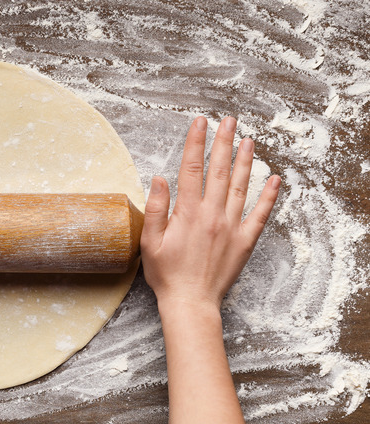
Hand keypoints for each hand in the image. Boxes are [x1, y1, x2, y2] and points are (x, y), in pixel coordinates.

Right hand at [141, 116, 279, 309]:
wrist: (190, 303)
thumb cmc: (166, 275)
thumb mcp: (149, 242)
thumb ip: (154, 209)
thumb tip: (159, 179)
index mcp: (187, 213)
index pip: (191, 169)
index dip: (195, 143)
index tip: (200, 123)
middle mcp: (212, 215)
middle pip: (219, 171)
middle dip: (224, 143)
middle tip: (229, 121)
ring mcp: (231, 227)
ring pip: (241, 187)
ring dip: (245, 161)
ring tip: (249, 140)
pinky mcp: (244, 241)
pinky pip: (259, 214)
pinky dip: (268, 196)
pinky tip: (274, 179)